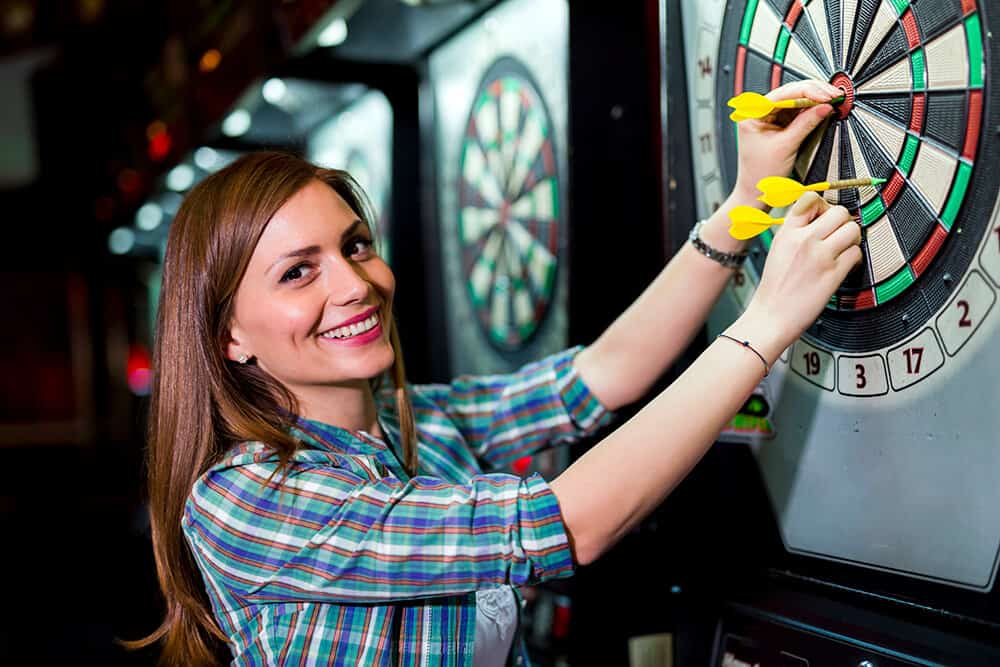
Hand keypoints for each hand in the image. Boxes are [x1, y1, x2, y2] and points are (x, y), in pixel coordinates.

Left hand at [731, 80, 841, 203]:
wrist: (756, 192)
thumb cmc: (760, 173)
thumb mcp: (786, 146)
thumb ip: (806, 123)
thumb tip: (824, 106)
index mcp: (753, 114)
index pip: (785, 94)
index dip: (809, 91)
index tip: (827, 95)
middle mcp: (759, 112)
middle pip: (791, 92)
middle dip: (815, 93)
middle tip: (835, 95)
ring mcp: (770, 117)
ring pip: (796, 100)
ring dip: (816, 99)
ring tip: (833, 100)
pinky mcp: (779, 124)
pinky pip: (798, 111)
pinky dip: (812, 108)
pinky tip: (823, 106)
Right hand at [738, 193, 861, 355]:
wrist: (771, 317)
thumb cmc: (774, 289)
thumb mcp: (778, 250)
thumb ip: (796, 232)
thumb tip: (821, 219)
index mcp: (787, 232)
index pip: (811, 199)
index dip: (824, 206)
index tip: (825, 218)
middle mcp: (803, 240)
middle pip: (840, 212)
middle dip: (844, 223)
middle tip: (839, 236)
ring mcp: (819, 256)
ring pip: (853, 229)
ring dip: (853, 240)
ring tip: (843, 251)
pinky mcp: (832, 273)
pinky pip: (856, 253)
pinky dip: (855, 259)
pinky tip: (844, 267)